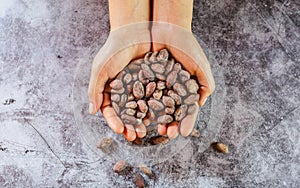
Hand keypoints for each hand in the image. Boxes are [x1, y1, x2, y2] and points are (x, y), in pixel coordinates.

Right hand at [88, 23, 150, 140]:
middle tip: (134, 137)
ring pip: (141, 109)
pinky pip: (154, 98)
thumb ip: (95, 89)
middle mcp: (125, 92)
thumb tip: (91, 111)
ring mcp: (139, 88)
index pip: (111, 111)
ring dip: (142, 121)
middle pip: (126, 114)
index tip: (120, 130)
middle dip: (129, 126)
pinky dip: (156, 108)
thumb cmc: (113, 50)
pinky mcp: (152, 83)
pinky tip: (159, 117)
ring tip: (145, 131)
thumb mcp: (101, 69)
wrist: (133, 32)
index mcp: (111, 91)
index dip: (114, 121)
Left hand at [152, 22, 214, 137]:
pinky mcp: (144, 80)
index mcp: (186, 90)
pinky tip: (139, 115)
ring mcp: (158, 86)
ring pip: (156, 107)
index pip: (186, 110)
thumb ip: (205, 84)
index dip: (186, 121)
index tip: (183, 132)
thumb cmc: (187, 46)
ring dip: (155, 120)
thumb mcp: (200, 64)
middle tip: (167, 134)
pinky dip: (141, 105)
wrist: (168, 28)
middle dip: (170, 124)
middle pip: (171, 112)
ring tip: (154, 129)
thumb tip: (201, 104)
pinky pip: (142, 95)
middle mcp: (172, 90)